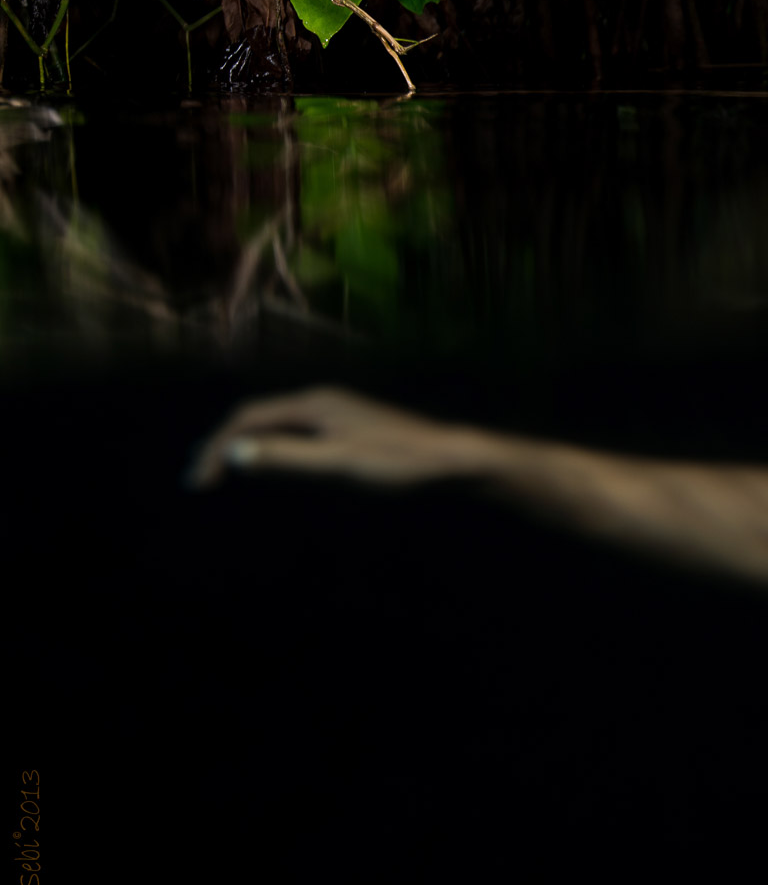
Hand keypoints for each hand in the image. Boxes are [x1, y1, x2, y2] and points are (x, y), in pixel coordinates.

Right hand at [190, 386, 497, 490]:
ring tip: (221, 471)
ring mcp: (337, 414)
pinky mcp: (350, 430)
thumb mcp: (339, 465)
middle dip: (224, 445)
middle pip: (259, 419)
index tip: (198, 483)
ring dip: (246, 447)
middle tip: (198, 479)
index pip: (248, 419)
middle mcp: (322, 402)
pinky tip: (273, 468)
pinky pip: (297, 435)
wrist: (452, 460)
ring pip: (277, 426)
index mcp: (315, 404)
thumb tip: (234, 453)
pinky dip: (272, 450)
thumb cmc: (398, 463)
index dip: (218, 448)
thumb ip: (288, 460)